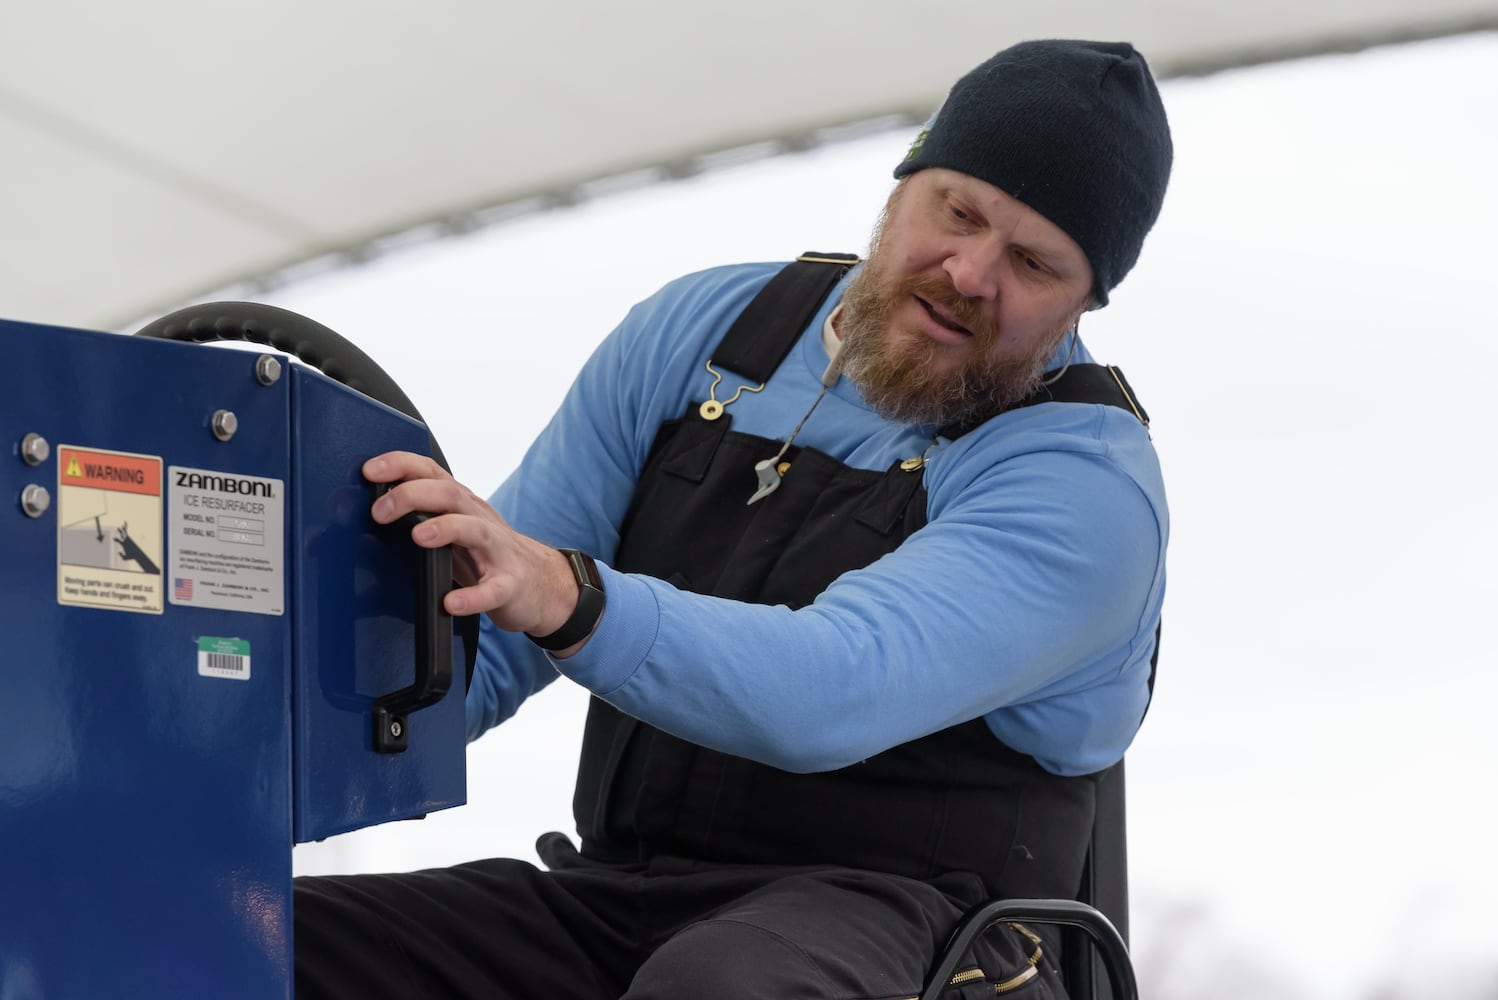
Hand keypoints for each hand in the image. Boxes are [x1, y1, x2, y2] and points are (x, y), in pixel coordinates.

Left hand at [363, 452, 586, 652]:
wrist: (542, 584)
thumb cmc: (488, 554)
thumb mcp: (455, 526)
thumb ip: (422, 515)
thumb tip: (371, 511)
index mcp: (462, 504)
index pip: (431, 472)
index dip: (401, 465)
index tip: (370, 470)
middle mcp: (480, 519)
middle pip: (449, 494)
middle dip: (411, 496)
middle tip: (380, 513)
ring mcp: (498, 551)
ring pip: (475, 530)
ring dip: (446, 529)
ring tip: (419, 537)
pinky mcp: (510, 585)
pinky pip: (493, 590)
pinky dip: (472, 597)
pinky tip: (453, 603)